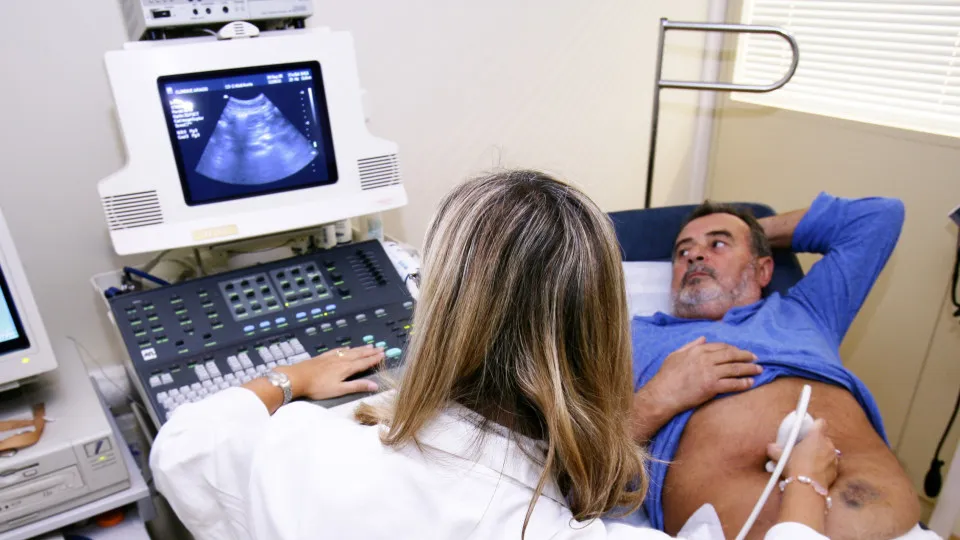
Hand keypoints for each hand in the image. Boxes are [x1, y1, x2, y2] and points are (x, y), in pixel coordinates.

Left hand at [278, 345, 383, 400]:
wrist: (297, 377)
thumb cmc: (318, 387)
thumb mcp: (339, 390)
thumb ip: (357, 386)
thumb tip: (375, 385)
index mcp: (347, 368)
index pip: (364, 362)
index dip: (374, 359)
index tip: (384, 354)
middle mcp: (341, 360)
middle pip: (358, 354)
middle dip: (370, 352)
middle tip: (380, 348)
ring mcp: (331, 357)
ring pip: (349, 351)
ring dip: (360, 349)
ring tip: (369, 346)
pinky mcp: (323, 357)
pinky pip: (338, 350)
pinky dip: (345, 348)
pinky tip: (346, 348)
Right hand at [643, 337, 761, 414]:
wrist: (663, 394)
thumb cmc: (666, 376)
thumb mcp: (675, 355)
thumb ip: (690, 345)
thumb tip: (703, 338)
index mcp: (697, 350)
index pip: (721, 347)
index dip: (734, 349)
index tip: (741, 352)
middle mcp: (705, 359)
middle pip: (732, 355)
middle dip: (746, 356)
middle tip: (756, 359)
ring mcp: (709, 373)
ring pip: (735, 369)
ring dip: (749, 369)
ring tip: (759, 370)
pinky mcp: (711, 387)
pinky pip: (732, 384)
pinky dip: (743, 383)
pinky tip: (750, 383)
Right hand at [769, 419, 838, 488]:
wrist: (806, 487)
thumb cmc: (795, 467)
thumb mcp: (780, 456)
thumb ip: (775, 449)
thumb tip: (771, 447)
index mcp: (816, 436)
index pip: (821, 423)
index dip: (815, 425)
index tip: (808, 430)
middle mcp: (828, 445)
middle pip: (824, 438)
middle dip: (816, 442)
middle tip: (804, 448)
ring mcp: (834, 458)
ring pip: (828, 452)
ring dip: (821, 454)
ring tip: (808, 461)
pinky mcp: (835, 471)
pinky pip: (830, 464)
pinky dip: (824, 466)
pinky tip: (813, 472)